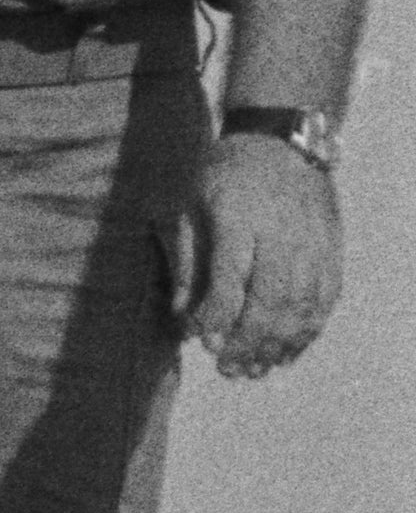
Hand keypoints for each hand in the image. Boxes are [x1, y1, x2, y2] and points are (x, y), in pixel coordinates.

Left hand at [166, 134, 343, 379]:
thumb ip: (187, 262)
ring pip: (302, 304)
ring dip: (280, 344)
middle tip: (228, 371)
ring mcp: (312, 241)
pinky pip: (325, 298)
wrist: (281, 141)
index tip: (201, 343)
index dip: (217, 316)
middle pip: (271, 298)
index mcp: (238, 218)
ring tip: (256, 369)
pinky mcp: (331, 248)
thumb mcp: (189, 207)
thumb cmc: (224, 176)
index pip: (230, 278)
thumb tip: (181, 316)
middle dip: (249, 341)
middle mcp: (281, 232)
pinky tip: (288, 350)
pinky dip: (308, 329)